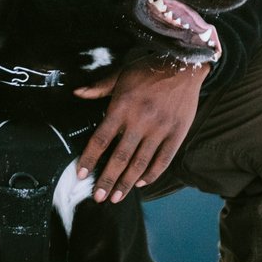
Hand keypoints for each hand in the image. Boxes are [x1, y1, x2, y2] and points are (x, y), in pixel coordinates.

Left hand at [72, 59, 208, 202]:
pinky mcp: (177, 133)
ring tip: (116, 197)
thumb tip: (77, 93)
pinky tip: (141, 183)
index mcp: (122, 107)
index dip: (89, 159)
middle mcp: (140, 121)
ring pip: (140, 163)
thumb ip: (99, 87)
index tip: (81, 174)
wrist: (184, 63)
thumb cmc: (149, 69)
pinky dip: (151, 174)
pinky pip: (163, 160)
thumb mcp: (121, 74)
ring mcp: (160, 129)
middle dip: (107, 180)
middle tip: (98, 197)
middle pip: (119, 158)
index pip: (100, 139)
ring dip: (126, 183)